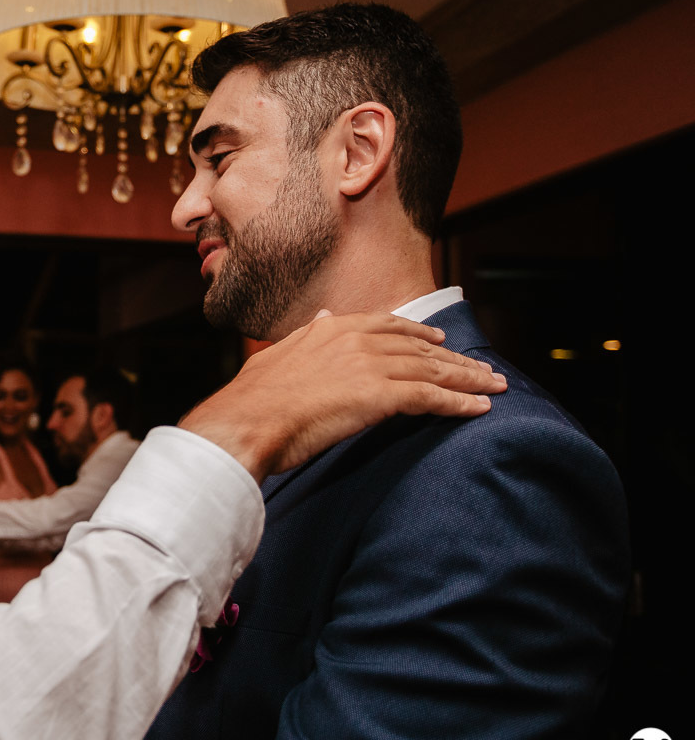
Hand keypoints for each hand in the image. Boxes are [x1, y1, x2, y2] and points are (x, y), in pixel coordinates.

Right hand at [179, 311, 507, 480]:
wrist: (245, 422)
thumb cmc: (252, 402)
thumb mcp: (277, 356)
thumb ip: (307, 337)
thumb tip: (323, 317)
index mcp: (330, 330)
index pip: (387, 325)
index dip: (419, 334)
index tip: (439, 341)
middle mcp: (354, 340)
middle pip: (418, 347)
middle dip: (455, 359)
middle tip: (483, 368)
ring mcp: (369, 366)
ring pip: (431, 369)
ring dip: (467, 378)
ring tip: (494, 386)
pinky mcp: (379, 396)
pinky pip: (431, 397)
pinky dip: (459, 402)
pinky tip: (480, 408)